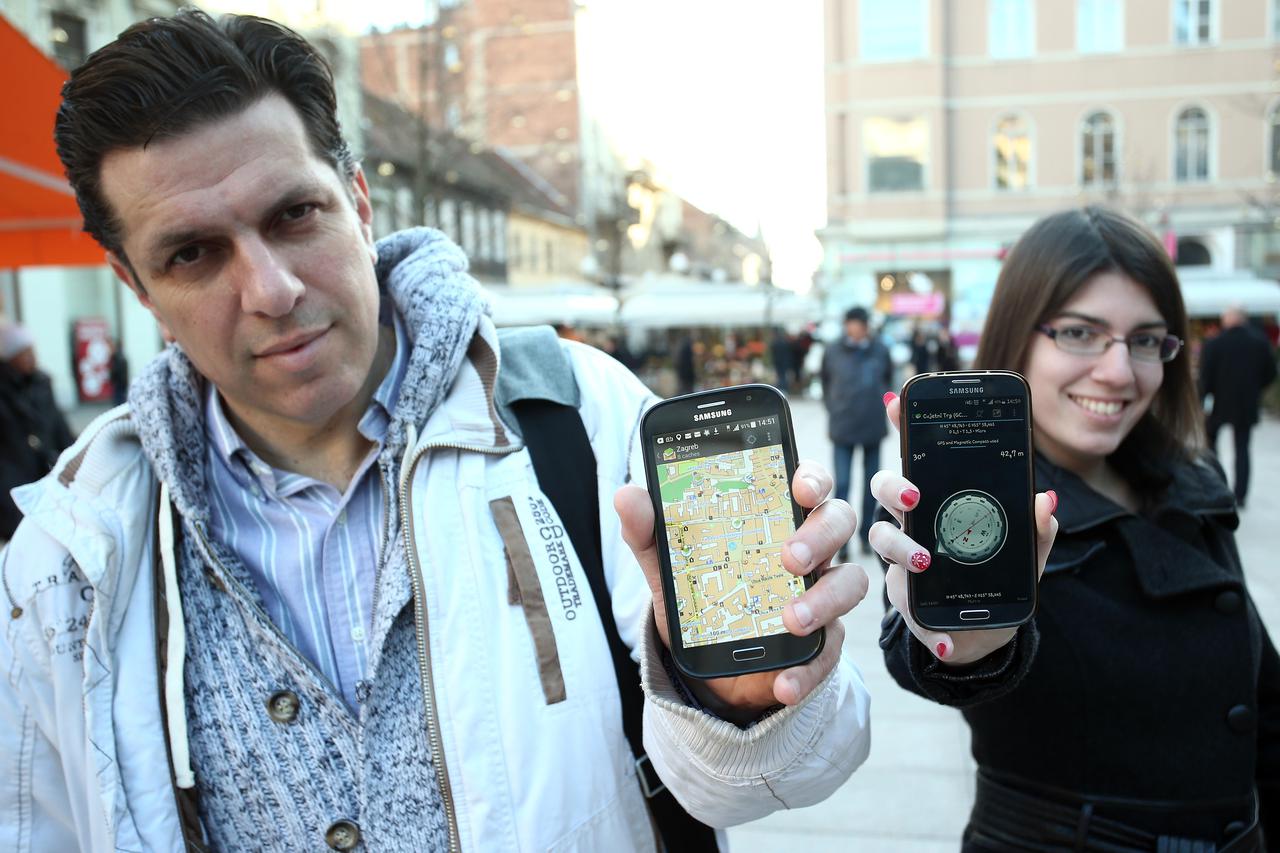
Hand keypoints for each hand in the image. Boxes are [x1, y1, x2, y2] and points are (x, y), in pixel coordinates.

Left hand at [614, 462, 867, 721]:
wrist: (709, 661)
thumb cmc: (702, 592)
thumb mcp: (670, 564)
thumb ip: (651, 530)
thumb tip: (627, 496)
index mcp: (777, 515)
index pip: (808, 482)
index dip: (813, 478)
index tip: (800, 488)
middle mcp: (810, 548)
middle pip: (839, 522)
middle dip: (821, 536)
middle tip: (790, 558)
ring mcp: (822, 593)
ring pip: (850, 583)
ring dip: (825, 600)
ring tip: (790, 620)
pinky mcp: (823, 642)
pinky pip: (830, 652)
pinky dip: (808, 670)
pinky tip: (782, 682)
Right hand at [870, 393, 1058, 665]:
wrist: (983, 633)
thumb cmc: (997, 579)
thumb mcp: (1026, 555)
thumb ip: (1037, 530)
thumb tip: (1047, 501)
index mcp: (942, 497)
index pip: (918, 454)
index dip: (902, 425)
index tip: (896, 401)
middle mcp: (915, 519)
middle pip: (886, 487)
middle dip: (894, 486)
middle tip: (915, 497)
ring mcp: (903, 554)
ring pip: (881, 535)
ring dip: (901, 549)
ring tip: (927, 563)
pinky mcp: (904, 596)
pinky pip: (903, 602)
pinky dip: (925, 625)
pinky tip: (945, 637)